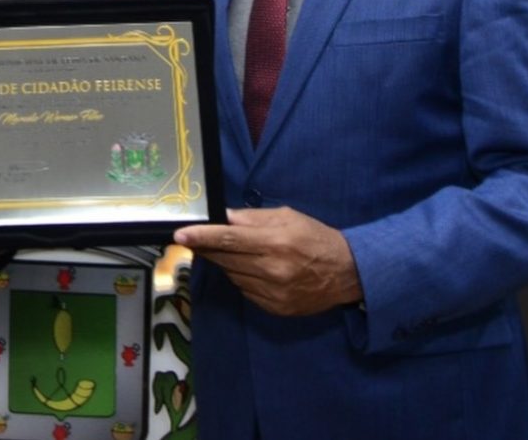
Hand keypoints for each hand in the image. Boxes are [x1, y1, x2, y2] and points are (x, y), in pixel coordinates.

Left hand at [174, 206, 361, 316]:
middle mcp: (272, 270)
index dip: (202, 236)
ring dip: (226, 262)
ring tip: (232, 251)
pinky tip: (250, 268)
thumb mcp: (286, 217)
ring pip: (232, 276)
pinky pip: (245, 291)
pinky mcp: (275, 309)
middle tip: (196, 238)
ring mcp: (273, 293)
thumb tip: (223, 217)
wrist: (347, 273)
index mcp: (275, 242)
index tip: (180, 234)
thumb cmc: (315, 237)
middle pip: (226, 259)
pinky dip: (241, 278)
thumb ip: (253, 218)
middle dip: (208, 247)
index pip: (229, 238)